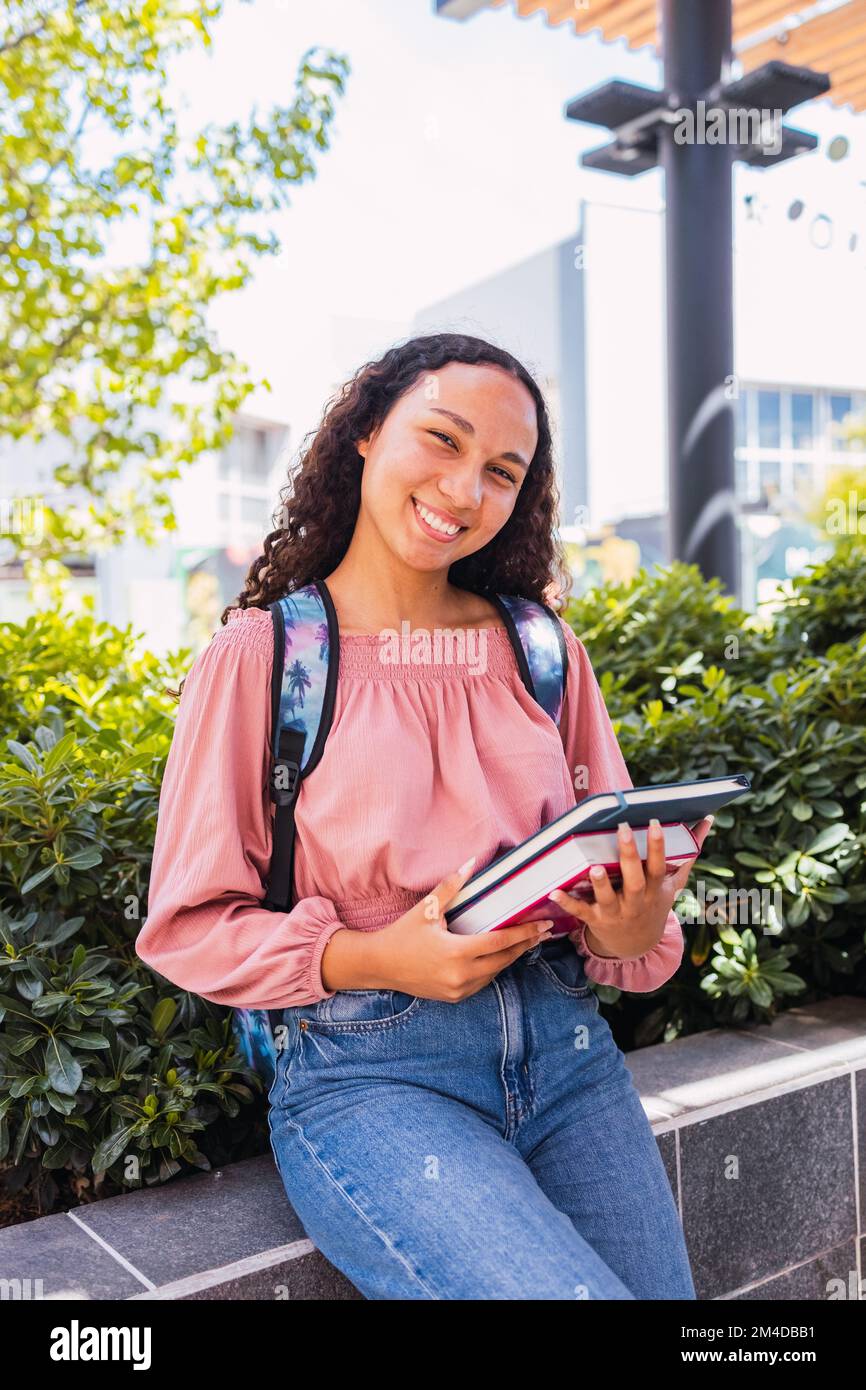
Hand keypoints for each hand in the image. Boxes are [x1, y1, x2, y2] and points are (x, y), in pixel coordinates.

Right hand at [320, 858, 554, 1000]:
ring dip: (510, 958)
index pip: (499, 941)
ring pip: (495, 973)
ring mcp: (458, 989)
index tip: (543, 924)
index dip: (524, 932)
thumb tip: (471, 863)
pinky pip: (482, 982)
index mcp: (456, 953)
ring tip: (526, 942)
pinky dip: (492, 968)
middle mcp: (460, 975)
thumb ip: (451, 887)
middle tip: (543, 932)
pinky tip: (499, 956)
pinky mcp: (454, 997)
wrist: (379, 966)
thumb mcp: (426, 910)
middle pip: (503, 960)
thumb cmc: (402, 935)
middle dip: (524, 945)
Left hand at [548, 816, 714, 960]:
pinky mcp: (595, 920)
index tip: (654, 822)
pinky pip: (580, 912)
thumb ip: (688, 853)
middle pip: (634, 880)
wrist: (637, 946)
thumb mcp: (673, 883)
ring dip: (601, 884)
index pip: (658, 866)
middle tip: (622, 830)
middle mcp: (636, 902)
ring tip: (594, 867)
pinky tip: (553, 891)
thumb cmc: (654, 903)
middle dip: (629, 856)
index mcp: (655, 889)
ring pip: (609, 898)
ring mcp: (615, 912)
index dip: (657, 846)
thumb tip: (707, 820)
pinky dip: (567, 902)